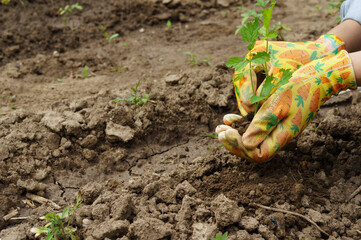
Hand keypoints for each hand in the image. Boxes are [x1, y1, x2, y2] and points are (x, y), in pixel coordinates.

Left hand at [218, 50, 356, 161]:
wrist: (320, 75)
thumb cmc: (300, 86)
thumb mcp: (278, 103)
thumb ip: (263, 124)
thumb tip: (246, 144)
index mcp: (284, 134)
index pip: (258, 154)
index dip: (240, 148)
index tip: (226, 134)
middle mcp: (282, 135)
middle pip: (255, 151)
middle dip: (234, 143)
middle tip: (218, 132)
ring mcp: (281, 127)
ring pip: (255, 140)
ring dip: (236, 134)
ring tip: (220, 126)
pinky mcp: (279, 118)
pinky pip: (258, 128)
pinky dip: (244, 125)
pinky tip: (231, 117)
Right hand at [233, 34, 345, 115]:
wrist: (319, 54)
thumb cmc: (301, 62)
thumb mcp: (283, 76)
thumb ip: (267, 89)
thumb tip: (252, 106)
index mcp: (256, 53)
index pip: (244, 76)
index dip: (246, 93)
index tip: (250, 107)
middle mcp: (253, 57)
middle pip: (242, 82)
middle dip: (245, 99)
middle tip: (248, 115)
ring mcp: (256, 64)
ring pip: (246, 86)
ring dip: (248, 100)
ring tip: (251, 114)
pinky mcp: (262, 72)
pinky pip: (254, 87)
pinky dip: (255, 98)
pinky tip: (257, 109)